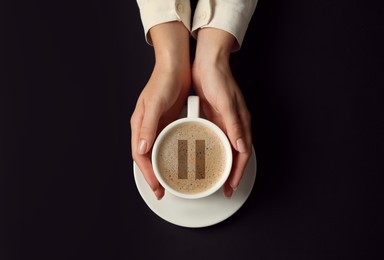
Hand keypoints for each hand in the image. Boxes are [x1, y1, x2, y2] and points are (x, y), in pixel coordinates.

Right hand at [131, 22, 190, 199]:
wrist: (176, 66)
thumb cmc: (163, 81)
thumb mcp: (155, 103)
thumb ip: (148, 125)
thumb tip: (142, 148)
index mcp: (139, 125)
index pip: (140, 155)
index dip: (147, 173)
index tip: (156, 187)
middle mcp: (147, 128)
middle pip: (147, 157)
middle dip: (153, 176)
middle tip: (162, 191)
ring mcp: (158, 126)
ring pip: (157, 152)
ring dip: (162, 168)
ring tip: (170, 181)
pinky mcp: (169, 122)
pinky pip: (168, 143)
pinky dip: (171, 155)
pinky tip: (179, 161)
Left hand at [192, 28, 251, 197]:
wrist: (207, 63)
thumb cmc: (219, 79)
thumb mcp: (227, 103)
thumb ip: (235, 125)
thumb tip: (241, 146)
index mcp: (241, 122)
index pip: (243, 153)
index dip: (238, 171)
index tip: (231, 185)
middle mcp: (234, 125)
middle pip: (236, 154)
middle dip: (231, 173)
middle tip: (224, 188)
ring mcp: (224, 122)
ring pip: (226, 149)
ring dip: (222, 164)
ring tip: (215, 178)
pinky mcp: (214, 118)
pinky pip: (215, 140)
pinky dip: (213, 151)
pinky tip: (205, 157)